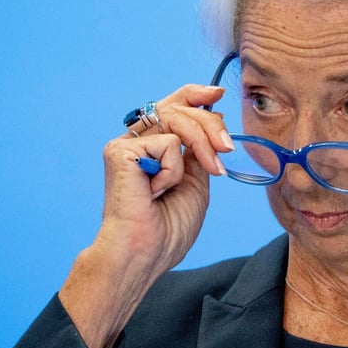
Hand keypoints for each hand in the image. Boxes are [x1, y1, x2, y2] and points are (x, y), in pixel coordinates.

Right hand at [98, 84, 232, 276]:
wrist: (145, 253)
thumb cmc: (167, 229)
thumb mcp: (196, 182)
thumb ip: (200, 151)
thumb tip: (213, 116)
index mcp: (152, 147)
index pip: (172, 106)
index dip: (194, 95)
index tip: (217, 94)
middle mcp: (137, 141)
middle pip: (177, 106)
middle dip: (210, 123)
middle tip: (227, 147)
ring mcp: (126, 145)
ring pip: (175, 118)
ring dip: (202, 143)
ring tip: (213, 170)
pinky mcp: (120, 151)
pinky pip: (166, 143)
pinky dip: (173, 171)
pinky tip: (156, 193)